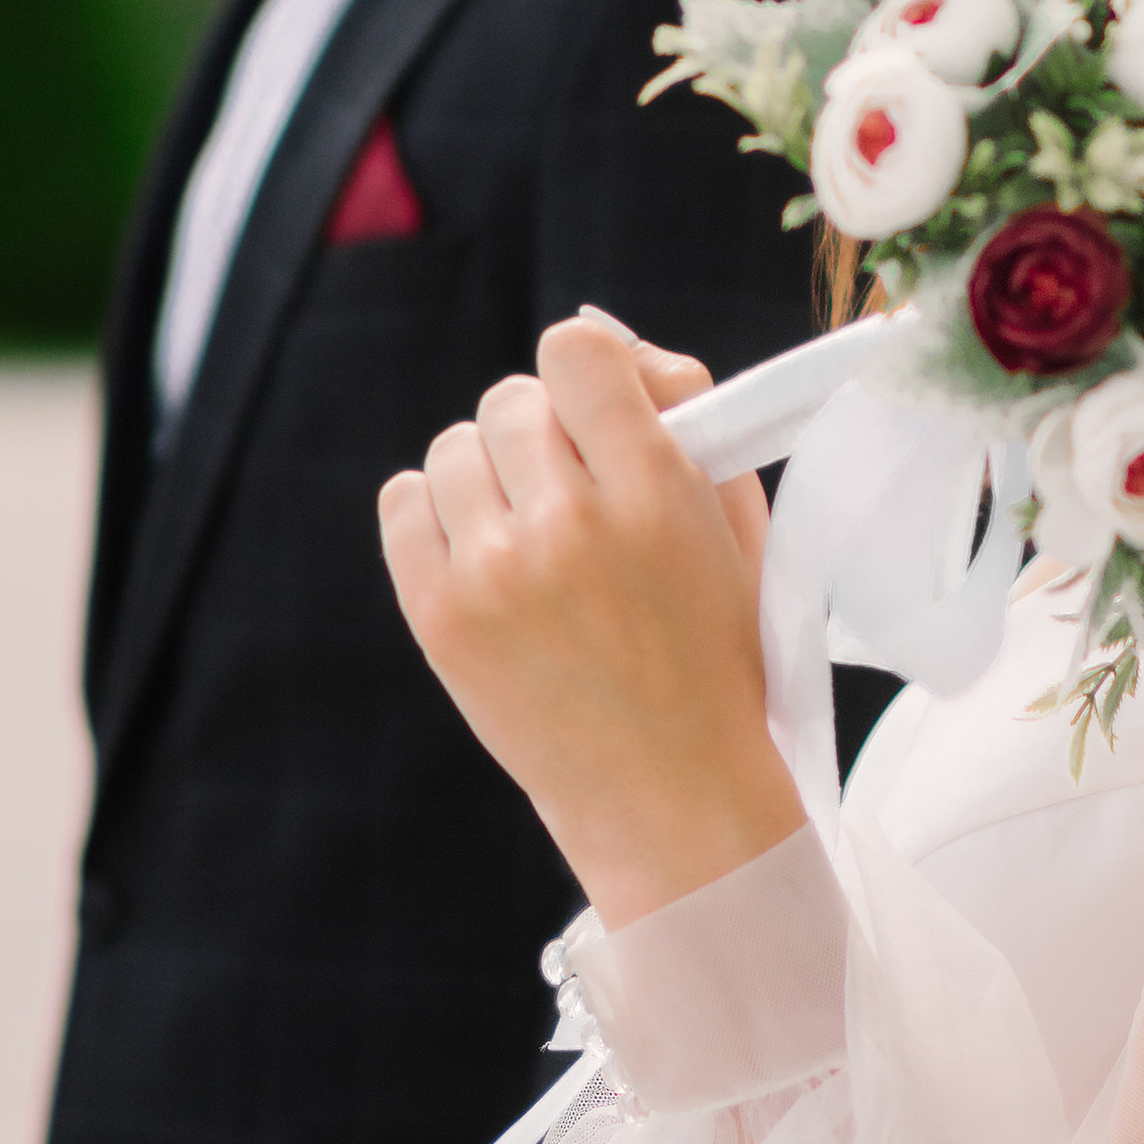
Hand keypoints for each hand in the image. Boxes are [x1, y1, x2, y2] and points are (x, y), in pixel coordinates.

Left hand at [381, 316, 805, 929]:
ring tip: (529, 525)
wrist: (670, 796)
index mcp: (655, 491)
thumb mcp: (739, 527)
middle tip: (574, 485)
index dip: (591, 370)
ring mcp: (494, 574)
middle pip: (513, 400)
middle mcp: (567, 526)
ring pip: (455, 447)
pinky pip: (404, 502)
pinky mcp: (440, 619)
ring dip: (491, 472)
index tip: (603, 410)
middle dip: (545, 432)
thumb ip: (693, 419)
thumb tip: (618, 348)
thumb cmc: (717, 653)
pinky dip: (438, 512)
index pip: (577, 351)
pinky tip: (482, 547)